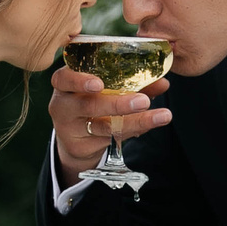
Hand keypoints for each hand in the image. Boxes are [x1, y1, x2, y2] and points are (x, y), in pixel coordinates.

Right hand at [47, 66, 172, 180]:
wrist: (74, 136)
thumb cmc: (90, 100)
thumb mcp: (103, 88)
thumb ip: (130, 82)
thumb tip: (163, 82)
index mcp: (64, 83)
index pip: (64, 79)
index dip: (80, 81)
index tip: (99, 84)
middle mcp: (63, 106)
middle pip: (88, 105)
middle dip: (117, 104)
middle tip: (143, 101)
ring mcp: (70, 128)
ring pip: (104, 126)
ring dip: (135, 121)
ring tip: (161, 116)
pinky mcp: (80, 146)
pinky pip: (110, 138)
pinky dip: (133, 130)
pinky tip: (149, 124)